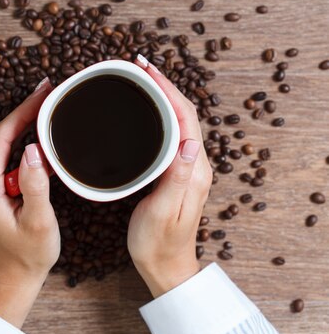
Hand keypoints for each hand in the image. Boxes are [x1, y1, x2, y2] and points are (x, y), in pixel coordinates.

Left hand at [0, 78, 59, 327]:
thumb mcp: (39, 222)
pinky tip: (34, 136)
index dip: (22, 111)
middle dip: (22, 113)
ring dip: (19, 127)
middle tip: (48, 95)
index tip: (43, 93)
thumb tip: (34, 149)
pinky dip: (15, 144)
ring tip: (45, 110)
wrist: (10, 277)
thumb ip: (35, 185)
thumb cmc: (27, 255)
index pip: (0, 138)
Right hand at [128, 55, 212, 297]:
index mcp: (194, 170)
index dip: (168, 90)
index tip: (146, 70)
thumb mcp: (164, 211)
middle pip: (183, 114)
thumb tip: (191, 142)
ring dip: (161, 98)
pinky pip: (170, 135)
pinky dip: (157, 117)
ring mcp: (186, 168)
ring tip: (139, 83)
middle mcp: (194, 165)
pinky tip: (142, 114)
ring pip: (177, 122)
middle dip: (164, 86)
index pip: (186, 118)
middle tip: (139, 68)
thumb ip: (178, 178)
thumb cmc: (158, 242)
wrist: (164, 265)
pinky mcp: (175, 173)